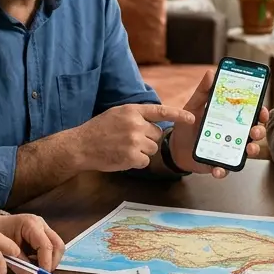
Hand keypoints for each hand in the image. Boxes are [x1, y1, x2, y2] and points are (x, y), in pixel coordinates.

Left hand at [0, 214, 65, 273]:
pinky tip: (35, 262)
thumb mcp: (5, 250)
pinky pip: (52, 248)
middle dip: (52, 263)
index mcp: (31, 224)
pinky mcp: (45, 234)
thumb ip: (19, 265)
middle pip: (58, 245)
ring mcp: (45, 228)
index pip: (46, 245)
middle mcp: (41, 224)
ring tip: (36, 268)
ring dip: (50, 261)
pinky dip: (47, 258)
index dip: (46, 263)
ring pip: (58, 247)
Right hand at [72, 104, 195, 171]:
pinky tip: (122, 157)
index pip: (160, 111)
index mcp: (132, 111)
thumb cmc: (98, 129)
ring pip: (152, 149)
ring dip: (142, 151)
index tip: (192, 119)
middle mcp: (135, 124)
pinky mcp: (132, 157)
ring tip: (123, 148)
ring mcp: (134, 141)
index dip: (178, 115)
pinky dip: (136, 162)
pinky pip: (145, 161)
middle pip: (157, 134)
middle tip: (129, 140)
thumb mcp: (117, 113)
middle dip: (147, 139)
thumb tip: (154, 120)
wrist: (81, 146)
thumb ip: (136, 115)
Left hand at [172, 69, 269, 177]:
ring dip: (251, 150)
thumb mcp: (193, 106)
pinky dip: (223, 170)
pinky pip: (225, 169)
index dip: (261, 112)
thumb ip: (202, 92)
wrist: (174, 146)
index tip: (262, 111)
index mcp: (230, 118)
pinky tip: (218, 169)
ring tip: (248, 149)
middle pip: (254, 132)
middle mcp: (234, 134)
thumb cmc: (188, 124)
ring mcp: (228, 149)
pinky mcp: (218, 163)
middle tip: (255, 130)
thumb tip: (210, 73)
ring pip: (246, 151)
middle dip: (259, 131)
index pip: (252, 114)